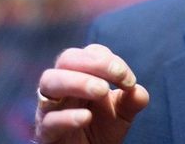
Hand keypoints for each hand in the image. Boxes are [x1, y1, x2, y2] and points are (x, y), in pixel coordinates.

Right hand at [34, 44, 149, 142]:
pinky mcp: (45, 132)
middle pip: (67, 58)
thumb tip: (139, 92)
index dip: (110, 61)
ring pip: (50, 81)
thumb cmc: (100, 129)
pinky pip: (48, 120)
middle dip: (94, 62)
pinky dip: (67, 117)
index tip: (129, 81)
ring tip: (102, 90)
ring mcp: (50, 107)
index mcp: (81, 75)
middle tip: (119, 76)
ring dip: (78, 81)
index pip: (90, 53)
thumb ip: (131, 101)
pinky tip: (86, 117)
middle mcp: (62, 86)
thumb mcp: (121, 114)